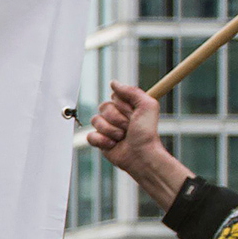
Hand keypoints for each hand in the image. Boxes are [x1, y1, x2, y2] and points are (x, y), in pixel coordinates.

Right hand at [87, 83, 189, 207]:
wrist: (142, 155)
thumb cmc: (147, 133)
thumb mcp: (147, 105)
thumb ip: (132, 91)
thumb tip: (113, 83)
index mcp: (127, 106)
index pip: (114, 96)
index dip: (123, 105)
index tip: (134, 114)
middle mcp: (116, 116)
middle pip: (104, 107)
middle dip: (117, 119)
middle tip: (129, 127)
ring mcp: (107, 128)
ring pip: (96, 121)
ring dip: (111, 131)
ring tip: (122, 138)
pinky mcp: (99, 141)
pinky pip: (90, 136)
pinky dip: (102, 141)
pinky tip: (113, 145)